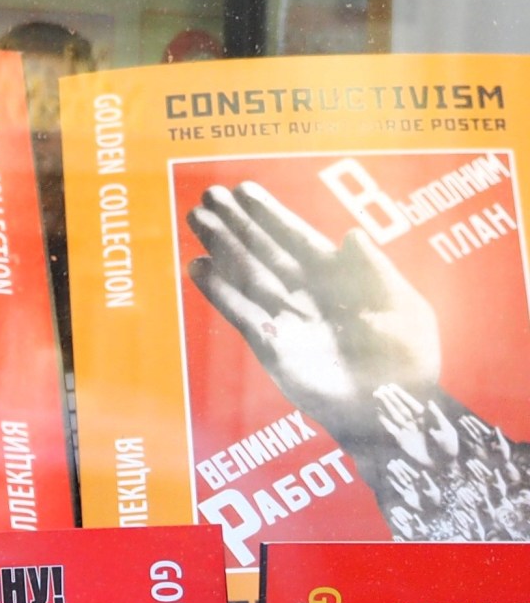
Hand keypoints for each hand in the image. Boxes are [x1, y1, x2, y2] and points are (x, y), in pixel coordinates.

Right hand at [186, 182, 440, 436]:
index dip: (269, 214)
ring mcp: (287, 320)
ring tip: (195, 221)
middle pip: (264, 251)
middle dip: (236, 225)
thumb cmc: (407, 360)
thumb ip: (375, 273)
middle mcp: (307, 294)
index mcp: (340, 278)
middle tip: (206, 197)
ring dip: (221, 249)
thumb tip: (350, 236)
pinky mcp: (272, 349)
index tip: (243, 190)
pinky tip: (197, 268)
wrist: (392, 412)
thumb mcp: (403, 307)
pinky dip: (219, 292)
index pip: (297, 238)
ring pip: (247, 276)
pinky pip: (241, 314)